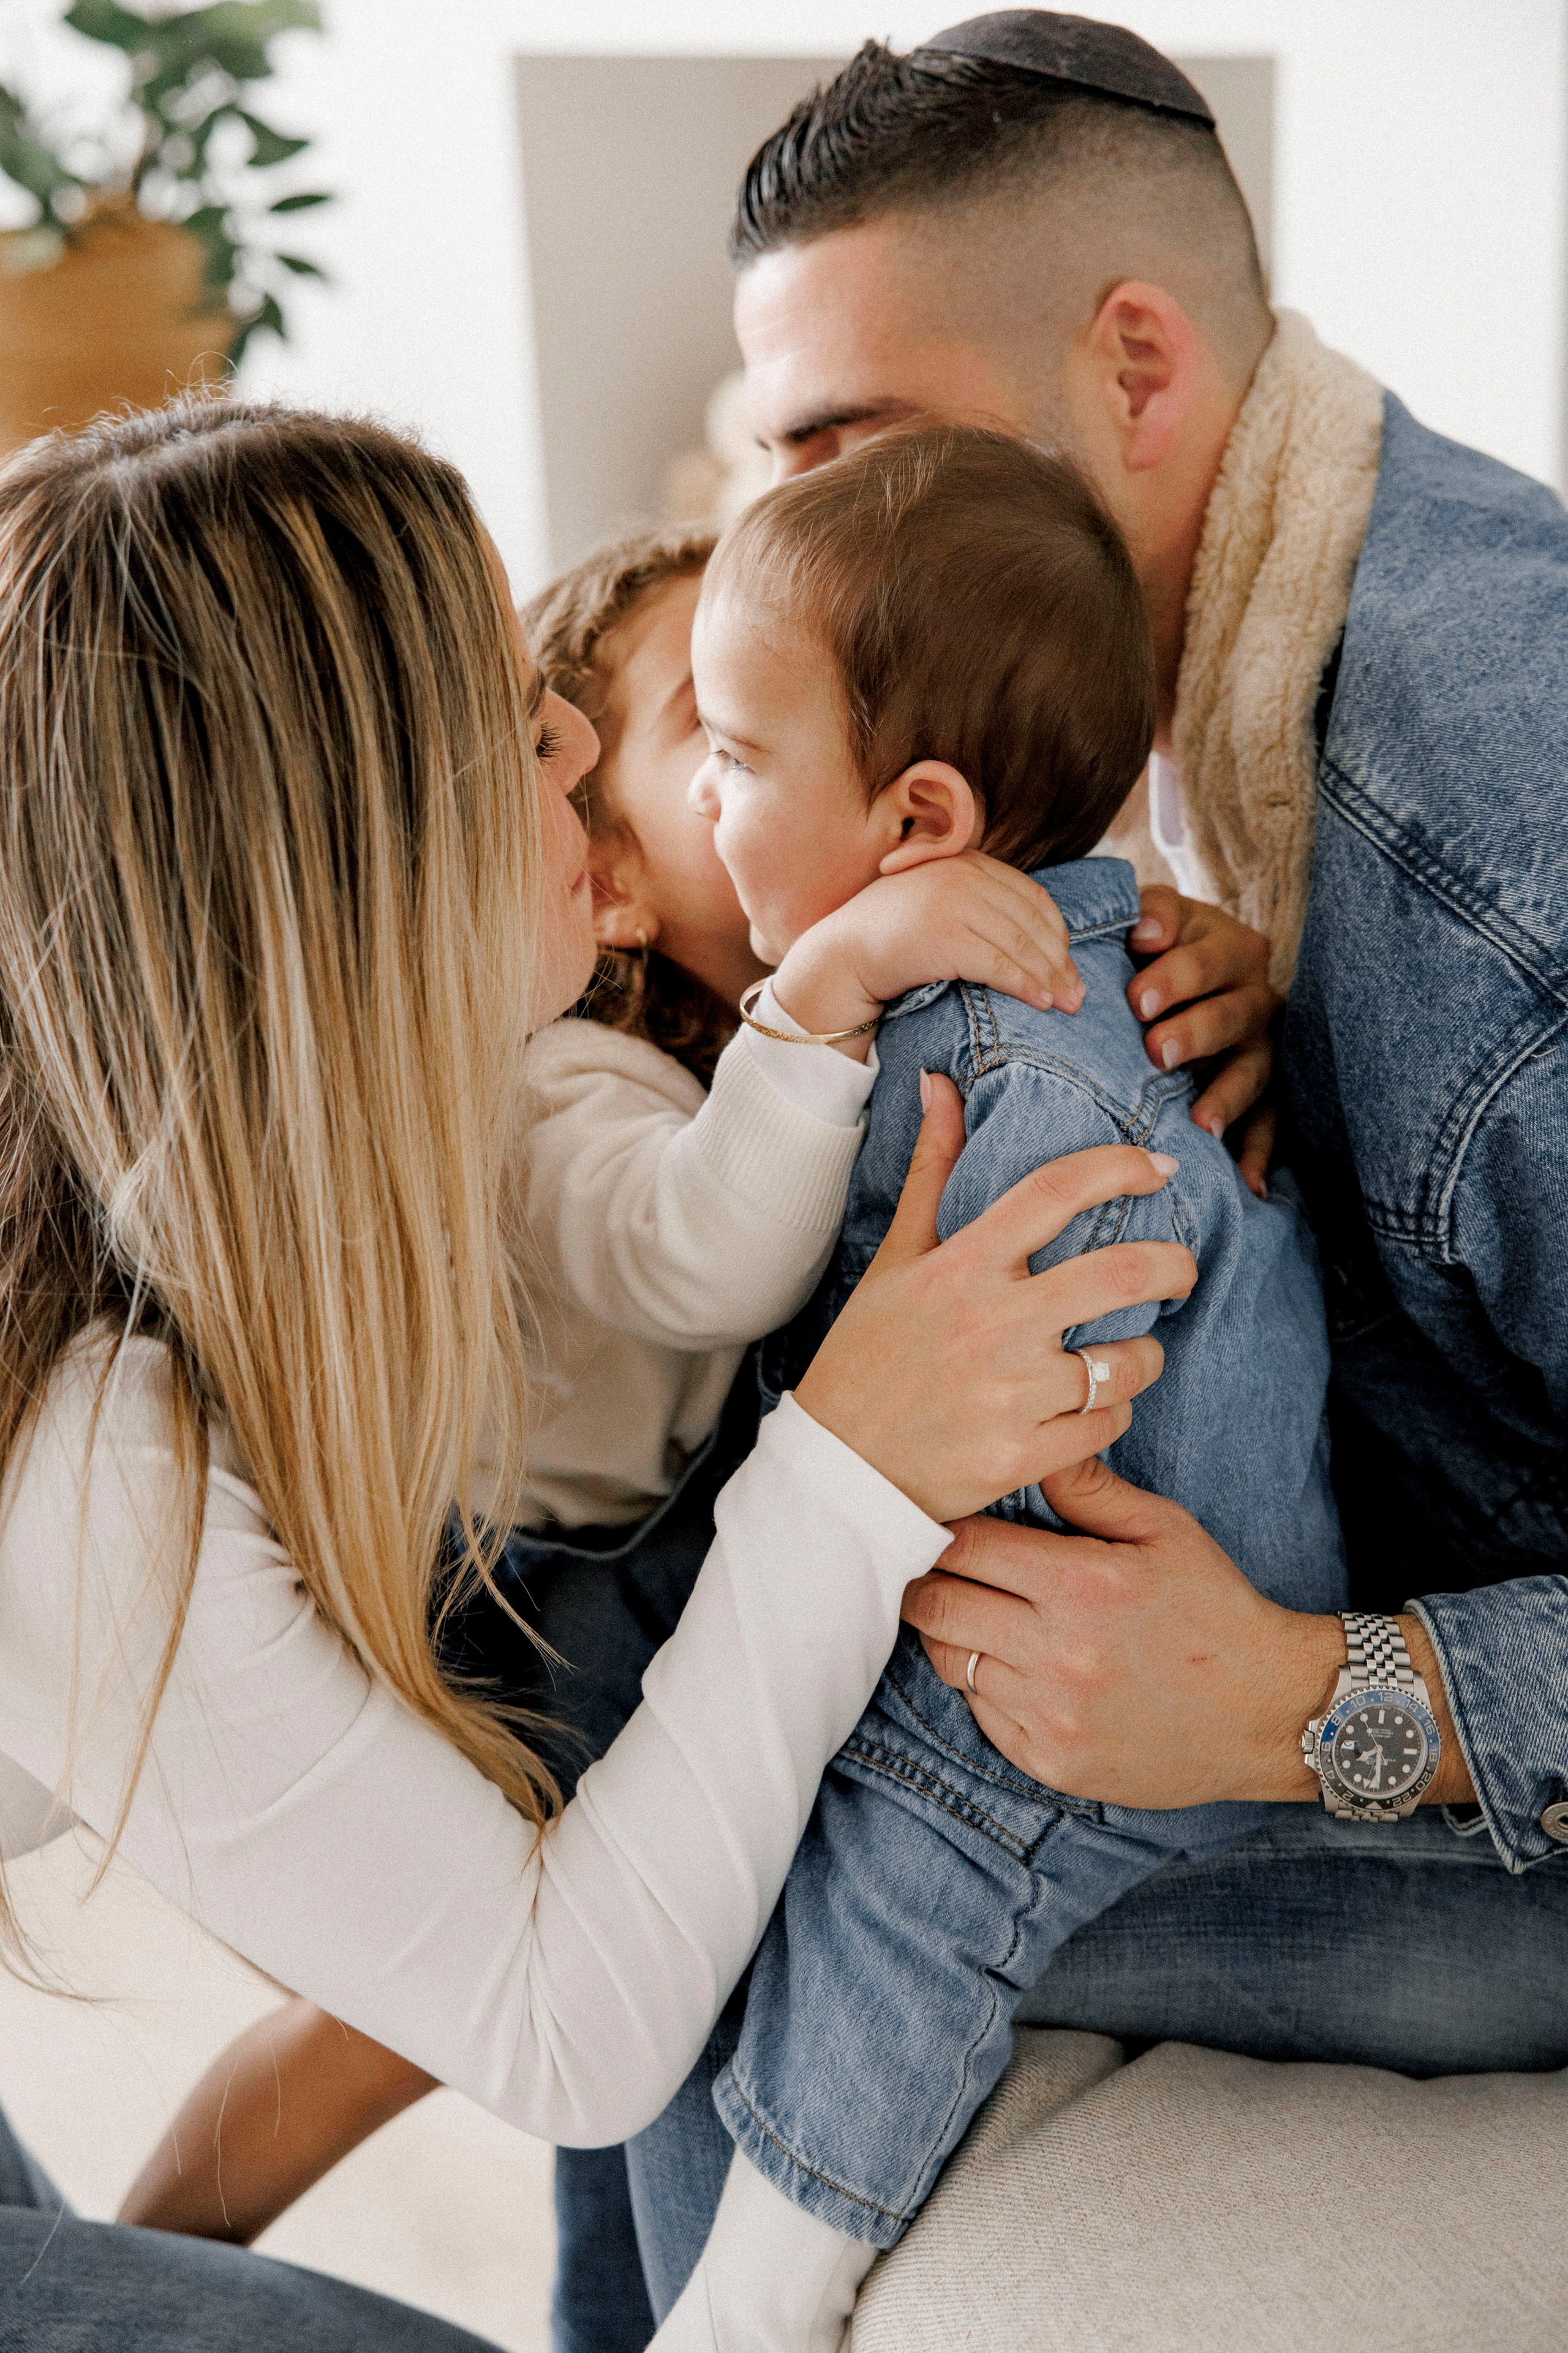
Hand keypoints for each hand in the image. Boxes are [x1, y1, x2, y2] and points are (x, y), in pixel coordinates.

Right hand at [772, 853, 1081, 1059]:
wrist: (841, 954)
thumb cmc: (892, 937)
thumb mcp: (939, 904)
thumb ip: (979, 904)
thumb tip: (1032, 934)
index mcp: (967, 862)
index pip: (1032, 897)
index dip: (1058, 934)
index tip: (1068, 966)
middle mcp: (963, 875)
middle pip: (1032, 922)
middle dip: (1060, 961)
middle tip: (1078, 994)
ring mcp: (953, 902)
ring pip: (1020, 944)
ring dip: (1050, 977)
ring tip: (1067, 1004)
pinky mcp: (944, 935)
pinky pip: (998, 964)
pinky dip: (1025, 984)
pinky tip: (1040, 1003)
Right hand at [793, 1075, 1191, 1521]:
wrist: (837, 1471)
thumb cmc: (866, 1357)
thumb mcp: (894, 1260)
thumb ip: (931, 1172)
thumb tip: (940, 1084)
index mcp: (961, 1267)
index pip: (1057, 1191)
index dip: (1121, 1167)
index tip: (1159, 1167)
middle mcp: (991, 1323)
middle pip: (1123, 1273)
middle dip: (1175, 1265)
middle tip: (1183, 1268)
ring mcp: (1010, 1393)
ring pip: (1128, 1362)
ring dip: (1145, 1355)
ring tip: (1131, 1355)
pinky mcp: (1022, 1456)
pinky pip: (1108, 1425)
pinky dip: (1112, 1414)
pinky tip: (1093, 1407)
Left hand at [903, 1452, 1345, 1806]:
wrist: (1268, 1713)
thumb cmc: (1216, 1609)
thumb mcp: (1166, 1531)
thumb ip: (1090, 1490)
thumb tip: (1033, 1452)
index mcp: (1083, 1584)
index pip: (966, 1545)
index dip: (946, 1531)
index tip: (946, 1527)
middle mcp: (1059, 1652)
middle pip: (938, 1605)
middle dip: (927, 1581)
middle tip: (933, 1571)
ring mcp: (1052, 1714)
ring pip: (950, 1662)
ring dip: (952, 1634)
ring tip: (976, 1615)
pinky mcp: (1052, 1761)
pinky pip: (981, 1715)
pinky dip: (984, 1689)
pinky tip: (1015, 1669)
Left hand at [1127, 889, 1279, 1198]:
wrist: (1186, 976)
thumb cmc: (1151, 947)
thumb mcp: (1151, 920)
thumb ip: (1145, 913)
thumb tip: (1143, 929)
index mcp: (1224, 944)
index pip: (1204, 954)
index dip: (1174, 974)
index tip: (1137, 999)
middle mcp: (1253, 994)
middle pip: (1231, 1012)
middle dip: (1195, 1031)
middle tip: (1155, 1050)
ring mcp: (1263, 1045)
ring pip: (1253, 1069)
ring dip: (1228, 1095)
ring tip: (1201, 1122)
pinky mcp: (1268, 1089)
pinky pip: (1271, 1124)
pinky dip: (1260, 1153)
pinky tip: (1249, 1185)